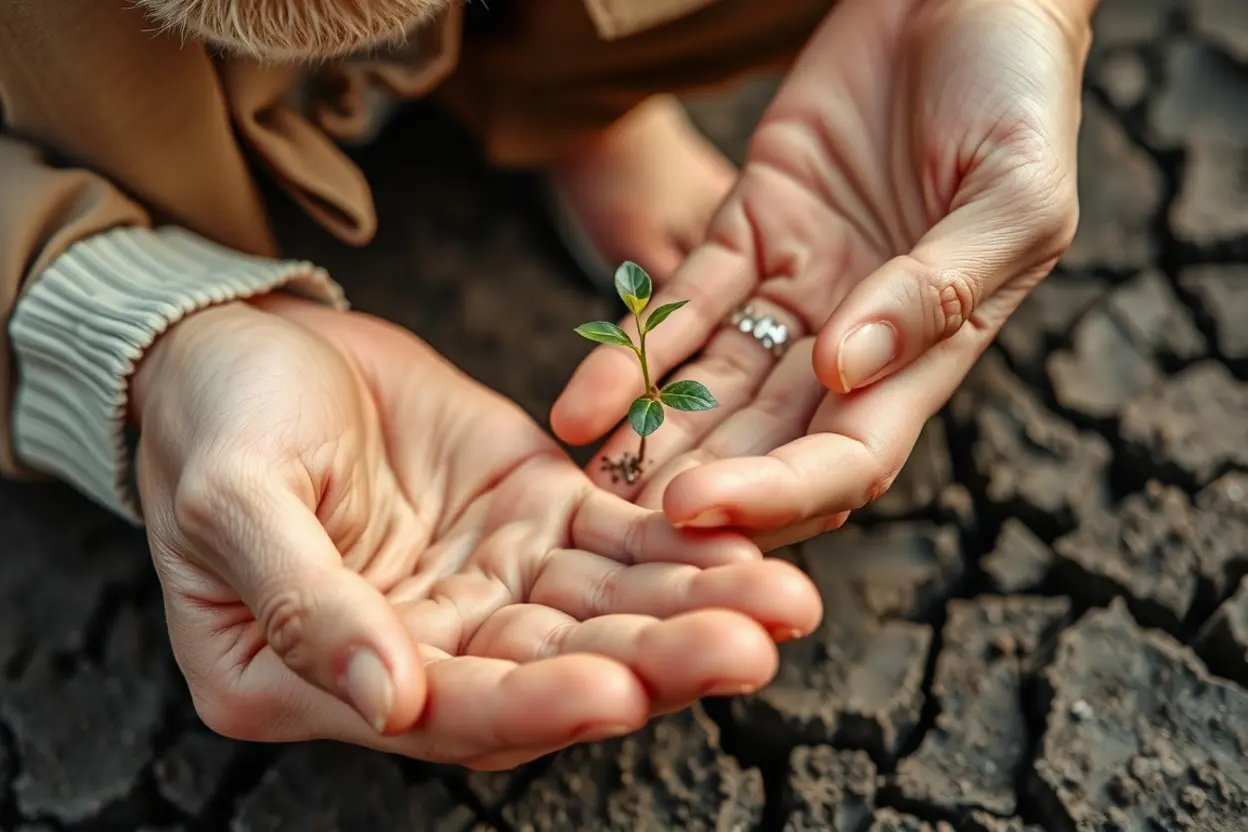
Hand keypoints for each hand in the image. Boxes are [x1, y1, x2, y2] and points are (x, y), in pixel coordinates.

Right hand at [130, 295, 819, 769]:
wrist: (247, 339)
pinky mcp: (536, 512)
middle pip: (555, 667)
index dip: (534, 703)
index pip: (452, 710)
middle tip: (750, 646)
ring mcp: (490, 578)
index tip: (618, 692)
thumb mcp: (230, 503)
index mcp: (331, 671)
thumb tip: (391, 702)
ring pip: (606, 607)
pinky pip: (619, 537)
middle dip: (656, 660)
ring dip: (695, 607)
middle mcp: (428, 643)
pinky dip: (682, 546)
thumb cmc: (213, 422)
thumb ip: (305, 604)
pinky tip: (750, 548)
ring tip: (782, 601)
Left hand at [552, 0, 1086, 542]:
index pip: (850, 453)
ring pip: (714, 384)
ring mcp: (798, 284)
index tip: (697, 510)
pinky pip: (684, 302)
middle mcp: (856, 336)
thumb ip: (935, 292)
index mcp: (932, 348)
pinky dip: (635, 351)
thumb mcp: (1010, 194)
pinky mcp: (750, 226)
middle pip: (767, 438)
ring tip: (582, 469)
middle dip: (696, 480)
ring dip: (652, 432)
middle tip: (610, 519)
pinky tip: (581, 400)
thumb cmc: (1016, 89)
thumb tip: (843, 373)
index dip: (777, 493)